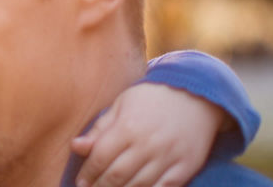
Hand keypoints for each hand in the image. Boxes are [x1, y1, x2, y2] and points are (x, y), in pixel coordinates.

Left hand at [70, 83, 226, 186]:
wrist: (196, 94)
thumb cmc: (151, 99)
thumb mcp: (122, 105)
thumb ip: (99, 129)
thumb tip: (75, 147)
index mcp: (128, 127)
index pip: (100, 158)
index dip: (87, 174)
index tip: (81, 182)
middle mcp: (148, 144)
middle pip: (117, 176)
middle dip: (100, 186)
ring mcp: (168, 157)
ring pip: (138, 186)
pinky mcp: (186, 166)